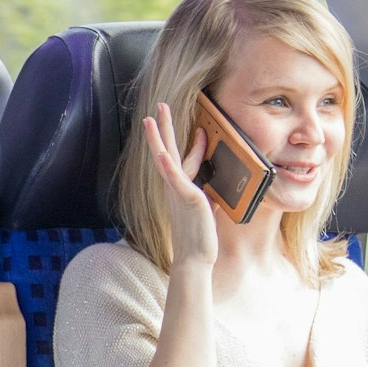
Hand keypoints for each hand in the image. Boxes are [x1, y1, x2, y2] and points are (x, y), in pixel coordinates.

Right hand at [144, 105, 216, 268]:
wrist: (194, 258)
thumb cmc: (200, 238)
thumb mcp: (207, 211)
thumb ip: (208, 197)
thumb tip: (216, 192)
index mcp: (180, 189)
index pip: (186, 160)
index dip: (195, 143)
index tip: (203, 129)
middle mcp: (175, 187)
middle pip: (167, 151)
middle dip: (163, 129)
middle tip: (158, 108)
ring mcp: (178, 191)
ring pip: (165, 159)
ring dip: (158, 137)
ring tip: (151, 118)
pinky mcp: (186, 198)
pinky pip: (175, 179)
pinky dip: (167, 165)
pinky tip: (162, 153)